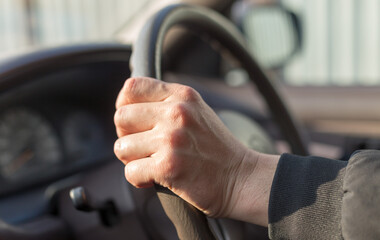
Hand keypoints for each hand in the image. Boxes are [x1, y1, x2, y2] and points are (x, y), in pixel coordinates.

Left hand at [114, 77, 278, 225]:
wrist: (240, 178)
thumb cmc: (216, 148)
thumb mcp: (196, 111)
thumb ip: (165, 103)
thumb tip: (126, 104)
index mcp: (181, 95)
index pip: (132, 87)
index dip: (124, 105)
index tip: (133, 122)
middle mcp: (176, 113)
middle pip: (121, 117)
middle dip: (126, 136)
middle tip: (143, 147)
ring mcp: (171, 139)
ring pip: (121, 147)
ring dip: (133, 160)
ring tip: (152, 162)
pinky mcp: (168, 166)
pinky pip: (130, 172)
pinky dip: (139, 179)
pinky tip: (156, 177)